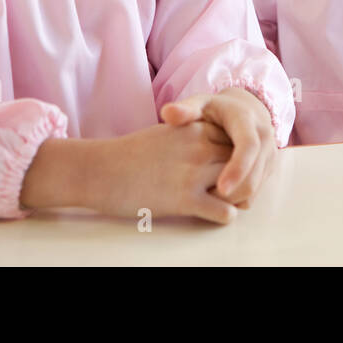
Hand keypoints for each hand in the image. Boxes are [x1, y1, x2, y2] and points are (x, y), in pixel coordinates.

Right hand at [82, 120, 241, 224]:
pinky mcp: (186, 200)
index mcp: (196, 127)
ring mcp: (195, 173)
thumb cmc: (131, 153)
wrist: (101, 170)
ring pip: (240, 187)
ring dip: (237, 197)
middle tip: (234, 190)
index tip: (230, 166)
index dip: (237, 155)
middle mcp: (200, 147)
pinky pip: (225, 212)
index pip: (236, 140)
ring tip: (226, 202)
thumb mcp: (168, 133)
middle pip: (242, 162)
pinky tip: (213, 214)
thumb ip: (193, 136)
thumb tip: (211, 146)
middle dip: (242, 177)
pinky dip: (224, 216)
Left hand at [161, 86, 276, 208]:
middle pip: (254, 175)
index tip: (220, 187)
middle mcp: (265, 138)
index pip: (248, 147)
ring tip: (206, 198)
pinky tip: (215, 197)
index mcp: (248, 121)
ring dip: (232, 199)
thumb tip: (167, 113)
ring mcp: (269, 156)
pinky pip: (253, 193)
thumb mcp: (201, 104)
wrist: (245, 110)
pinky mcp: (267, 170)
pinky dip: (236, 200)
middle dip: (232, 192)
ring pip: (254, 189)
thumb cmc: (216, 110)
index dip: (236, 168)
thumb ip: (185, 110)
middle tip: (205, 200)